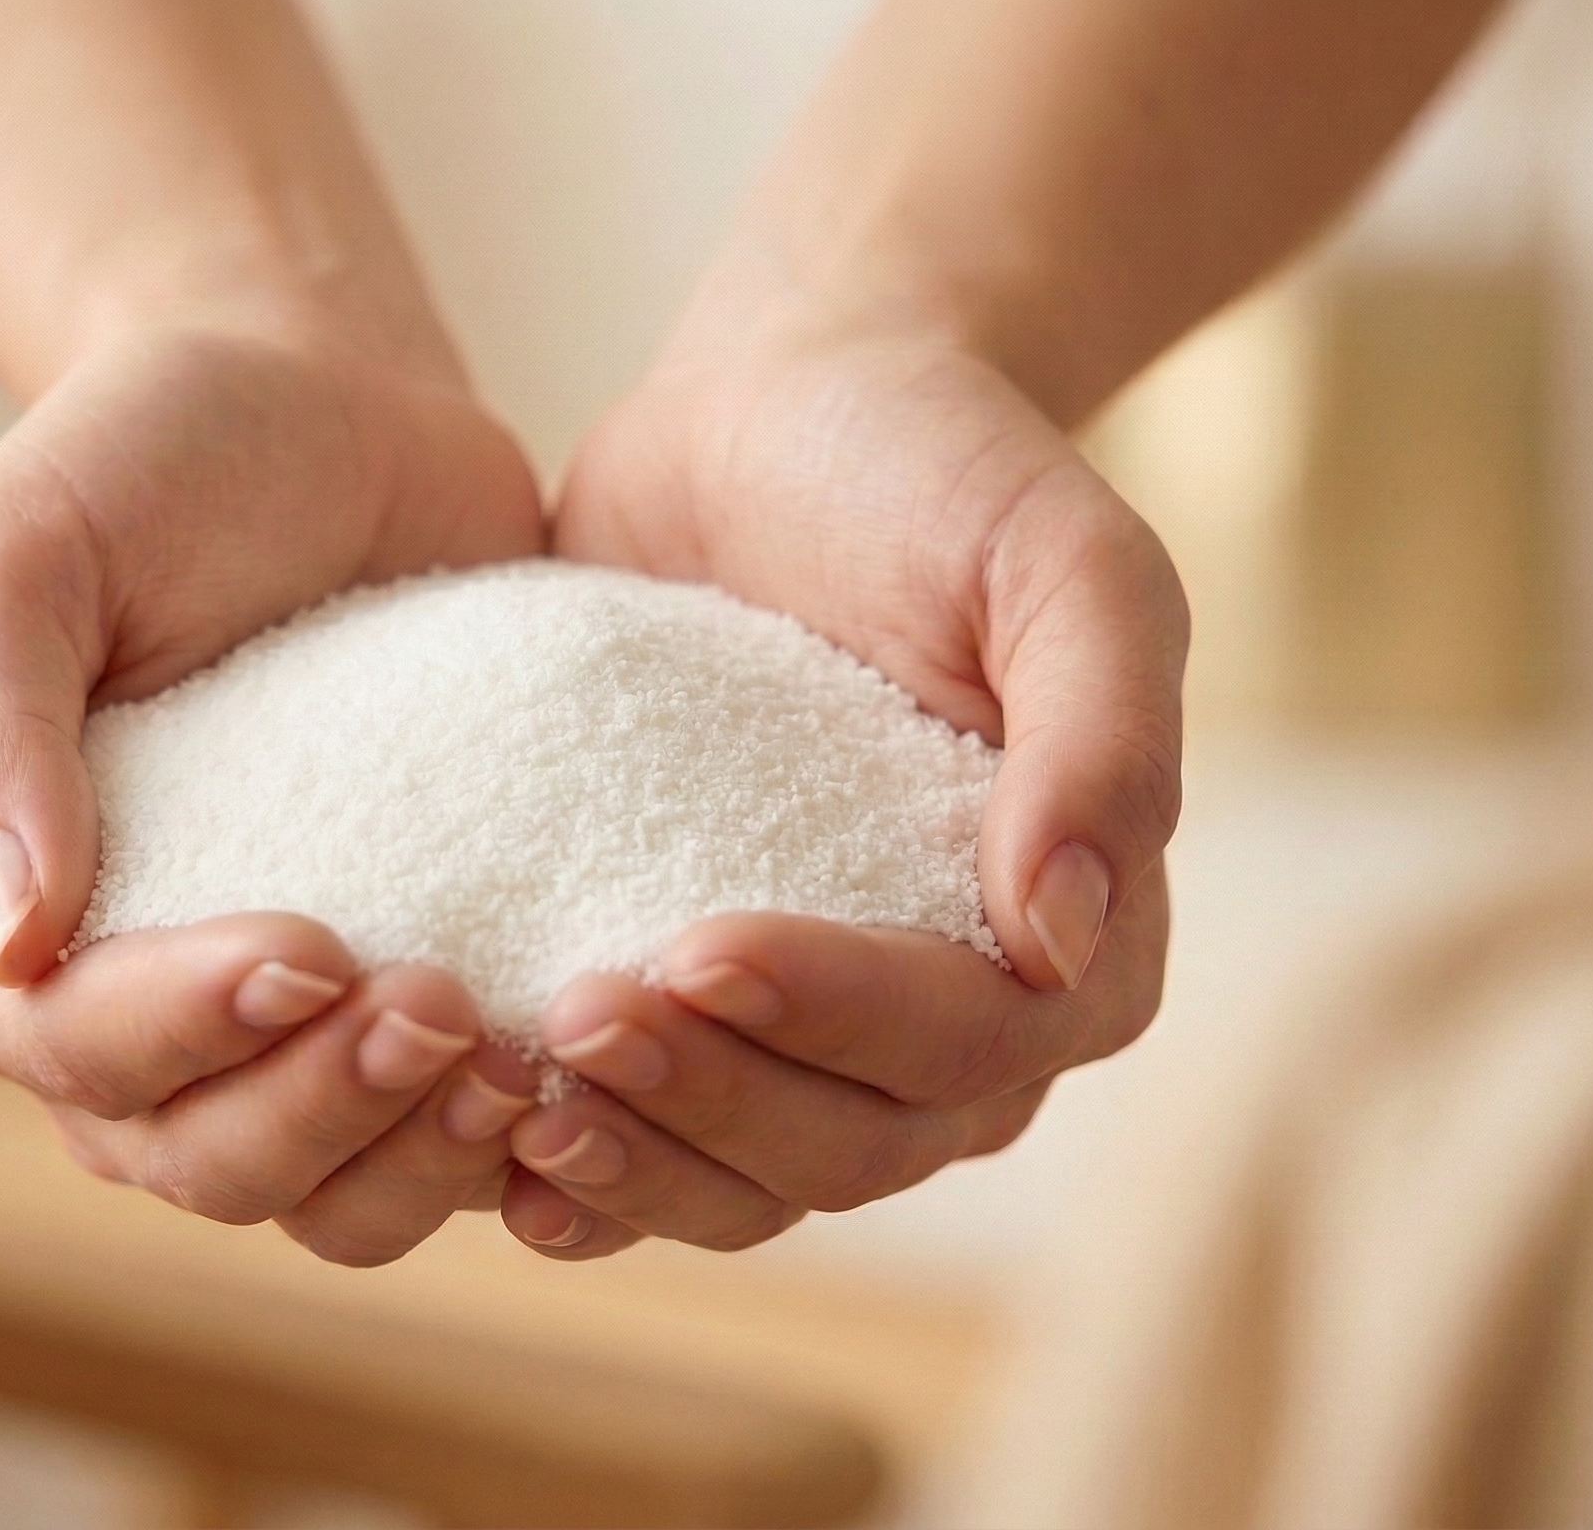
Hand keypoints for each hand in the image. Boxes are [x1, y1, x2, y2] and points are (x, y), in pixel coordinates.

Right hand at [0, 322, 549, 1263]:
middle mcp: (142, 1019)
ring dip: (423, 1157)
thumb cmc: (149, 464)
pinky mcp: (420, 1007)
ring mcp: (289, 1035)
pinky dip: (519, 1144)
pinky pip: (456, 1142)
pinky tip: (593, 1072)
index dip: (185, 1034)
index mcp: (10, 938)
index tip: (311, 946)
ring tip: (525, 1059)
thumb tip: (5, 933)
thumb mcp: (22, 551)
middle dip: (324, 1113)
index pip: (73, 1053)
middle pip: (209, 1162)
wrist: (331, 412)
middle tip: (444, 1004)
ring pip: (336, 1195)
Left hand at [513, 316, 1184, 1257]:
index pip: (970, 1045)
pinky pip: (660, 1146)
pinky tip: (491, 1155)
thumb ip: (1101, 738)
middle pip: (852, 1143)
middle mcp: (960, 1020)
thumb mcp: (1060, 563)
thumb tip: (1064, 934)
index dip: (836, 1020)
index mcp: (1077, 942)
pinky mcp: (704, 1008)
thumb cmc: (939, 471)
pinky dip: (588, 1176)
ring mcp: (820, 1027)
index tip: (696, 944)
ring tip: (519, 1099)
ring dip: (642, 1165)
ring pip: (752, 1178)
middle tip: (577, 1016)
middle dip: (714, 1101)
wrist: (783, 414)